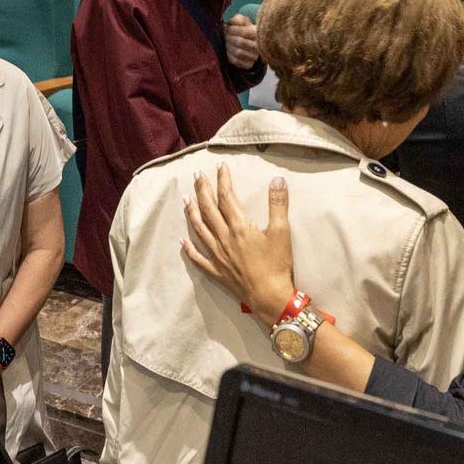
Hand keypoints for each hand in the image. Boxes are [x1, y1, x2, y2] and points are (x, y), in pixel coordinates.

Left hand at [181, 167, 296, 325]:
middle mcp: (223, 238)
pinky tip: (181, 240)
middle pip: (209, 209)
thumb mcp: (282, 232)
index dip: (223, 180)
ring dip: (191, 212)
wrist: (269, 297)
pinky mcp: (216, 271)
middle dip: (203, 190)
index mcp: (239, 227)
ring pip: (199, 229)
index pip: (227, 197)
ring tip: (186, 199)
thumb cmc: (277, 265)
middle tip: (197, 175)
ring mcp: (217, 255)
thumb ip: (278, 204)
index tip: (220, 166)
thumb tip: (277, 179)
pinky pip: (197, 257)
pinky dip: (188, 248)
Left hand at [224, 13, 257, 68]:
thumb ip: (238, 19)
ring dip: (229, 46)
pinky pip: (236, 61)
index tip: (226, 26)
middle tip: (225, 34)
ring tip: (226, 42)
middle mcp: (258, 46)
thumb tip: (230, 20)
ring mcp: (254, 57)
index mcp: (258, 34)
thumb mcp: (243, 22)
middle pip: (241, 42)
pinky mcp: (248, 64)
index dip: (233, 29)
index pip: (245, 32)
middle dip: (229, 37)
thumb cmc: (245, 30)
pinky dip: (229, 55)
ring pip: (238, 52)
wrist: (249, 45)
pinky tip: (228, 50)